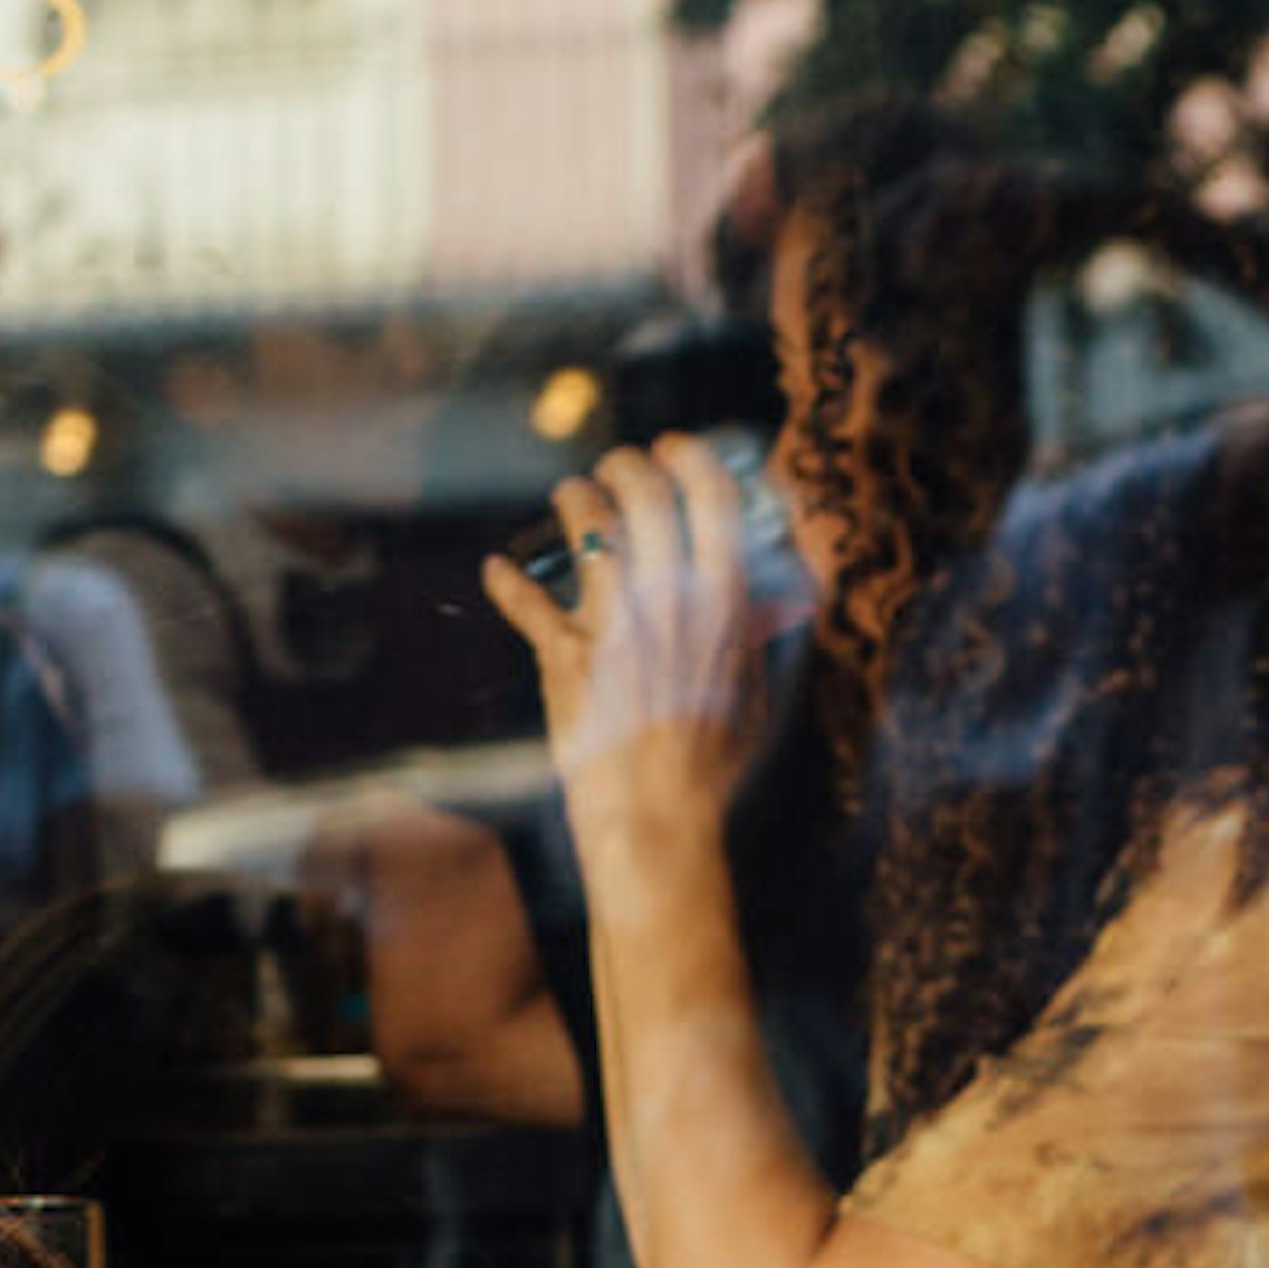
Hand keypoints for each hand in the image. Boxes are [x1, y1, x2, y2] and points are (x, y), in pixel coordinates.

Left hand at [485, 434, 765, 822]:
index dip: (689, 459)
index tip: (673, 449)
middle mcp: (669, 598)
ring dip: (574, 502)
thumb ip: (753, 637)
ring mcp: (615, 623)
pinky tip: (494, 570)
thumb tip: (774, 603)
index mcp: (724, 600)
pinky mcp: (566, 657)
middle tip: (614, 466)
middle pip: (644, 496)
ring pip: (587, 532)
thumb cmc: (710, 765)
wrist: (658, 819)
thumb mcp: (750, 693)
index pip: (712, 497)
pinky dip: (507, 584)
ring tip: (568, 495)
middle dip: (626, 467)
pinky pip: (528, 604)